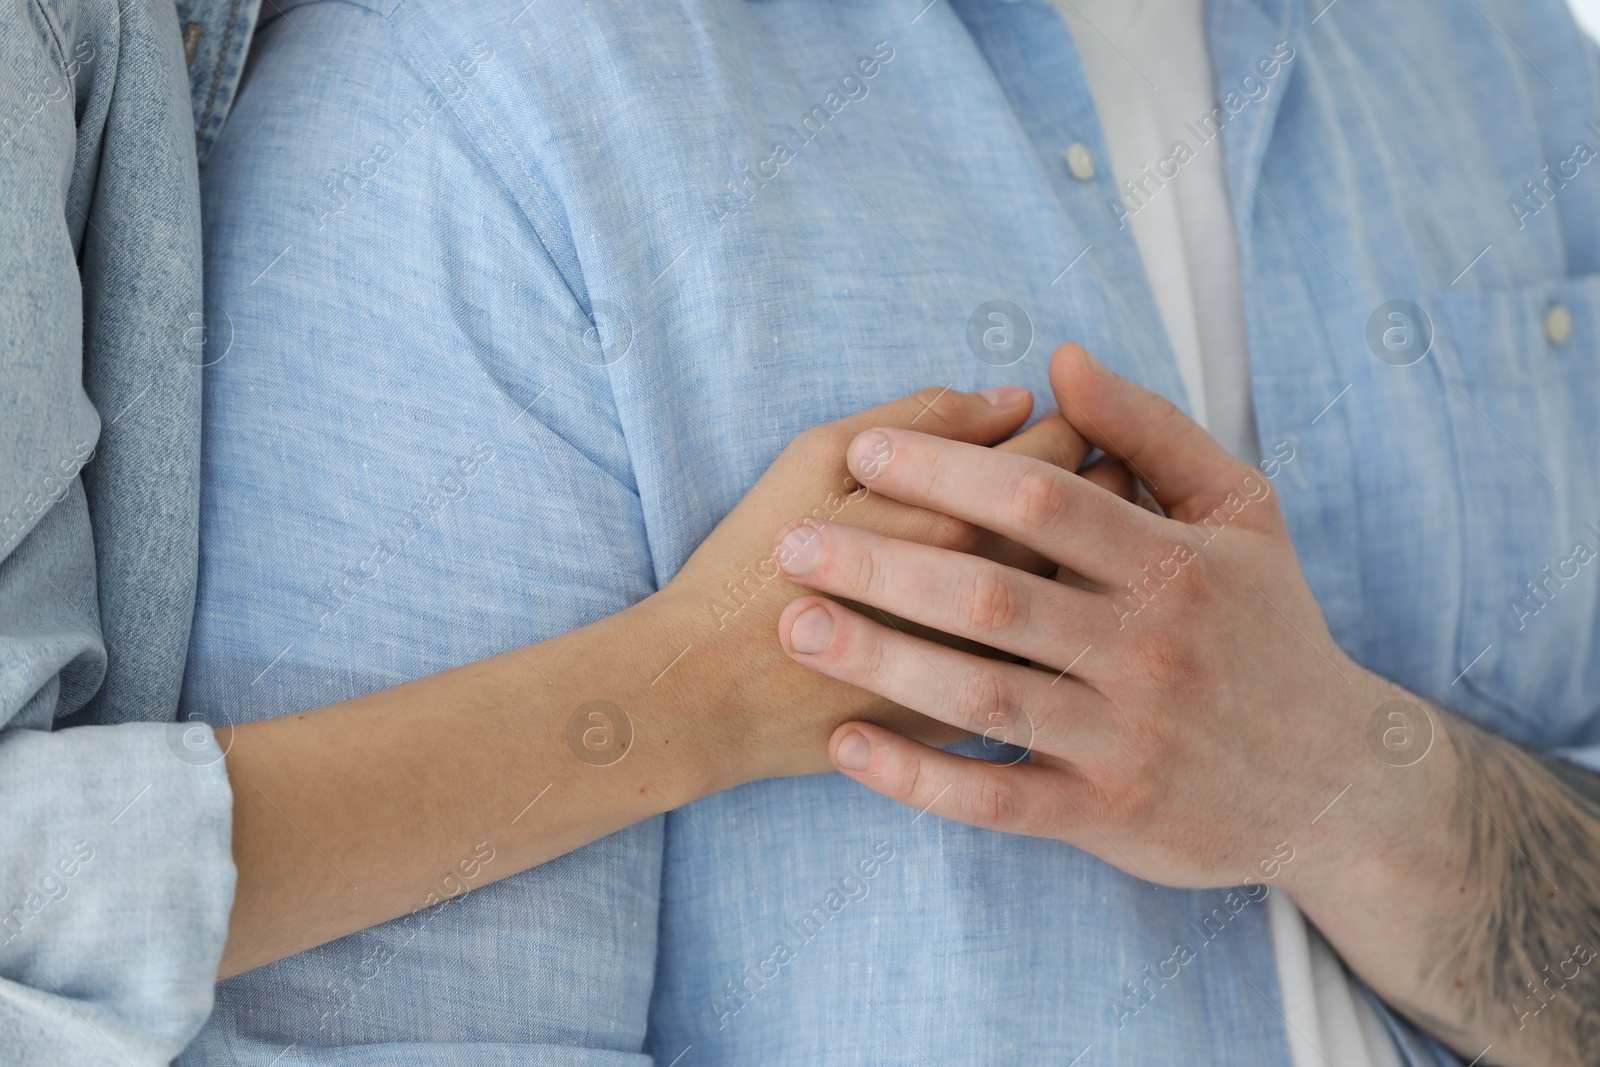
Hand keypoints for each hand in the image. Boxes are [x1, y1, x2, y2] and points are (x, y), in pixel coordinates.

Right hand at [648, 383, 1136, 785]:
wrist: (710, 697)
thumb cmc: (752, 563)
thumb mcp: (815, 458)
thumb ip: (922, 420)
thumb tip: (1013, 399)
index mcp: (966, 512)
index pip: (1064, 450)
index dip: (1075, 426)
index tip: (1065, 421)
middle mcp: (1000, 589)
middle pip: (1090, 525)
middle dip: (1100, 490)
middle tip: (1094, 471)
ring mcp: (998, 662)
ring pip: (1084, 600)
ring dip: (1092, 563)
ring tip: (1070, 540)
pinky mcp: (980, 719)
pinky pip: (1046, 669)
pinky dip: (1060, 635)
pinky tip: (1045, 616)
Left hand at [770, 344, 1397, 888]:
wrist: (1333, 781)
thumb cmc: (1268, 628)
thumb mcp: (1241, 513)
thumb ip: (1152, 430)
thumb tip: (1060, 360)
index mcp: (1174, 564)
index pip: (1043, 503)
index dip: (947, 470)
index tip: (863, 451)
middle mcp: (1148, 649)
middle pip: (993, 596)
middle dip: (883, 563)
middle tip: (791, 542)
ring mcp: (1125, 738)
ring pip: (983, 695)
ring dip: (879, 660)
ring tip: (794, 626)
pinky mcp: (1106, 815)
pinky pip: (996, 800)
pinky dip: (917, 777)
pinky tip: (846, 746)